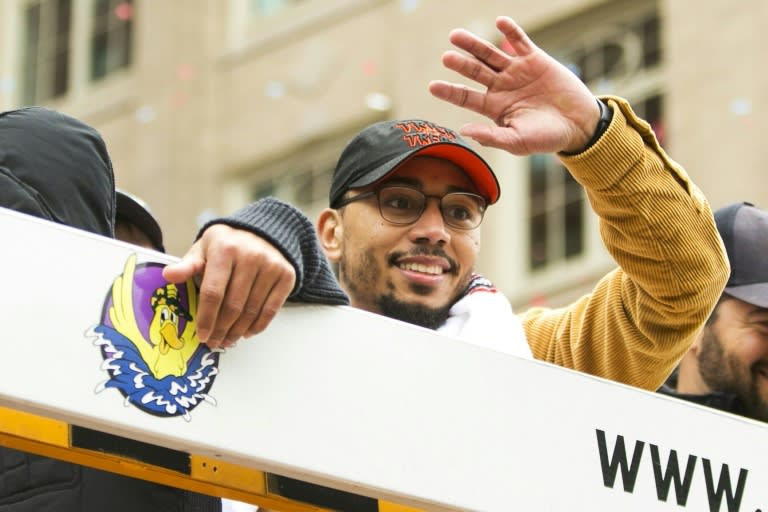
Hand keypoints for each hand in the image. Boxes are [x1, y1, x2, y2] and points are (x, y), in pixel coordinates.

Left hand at [162, 224, 295, 348]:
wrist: (263, 231)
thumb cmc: (227, 244)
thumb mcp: (204, 249)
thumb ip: (188, 265)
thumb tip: (168, 275)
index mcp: (225, 250)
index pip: (213, 292)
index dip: (207, 318)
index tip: (202, 335)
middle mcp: (250, 257)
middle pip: (234, 305)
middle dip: (221, 329)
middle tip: (214, 342)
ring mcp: (271, 266)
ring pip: (252, 310)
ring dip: (239, 331)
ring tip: (228, 340)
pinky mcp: (286, 276)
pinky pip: (272, 309)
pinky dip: (258, 325)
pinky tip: (247, 332)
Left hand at [428, 16, 599, 154]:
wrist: (578, 125)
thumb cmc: (546, 138)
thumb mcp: (517, 141)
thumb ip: (491, 136)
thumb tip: (463, 131)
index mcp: (494, 107)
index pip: (465, 97)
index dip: (449, 91)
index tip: (432, 86)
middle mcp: (501, 87)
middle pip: (475, 72)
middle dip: (460, 64)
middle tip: (445, 57)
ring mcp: (517, 71)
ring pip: (491, 54)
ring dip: (474, 45)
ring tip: (456, 36)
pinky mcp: (535, 60)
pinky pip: (520, 42)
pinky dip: (510, 31)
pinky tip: (499, 22)